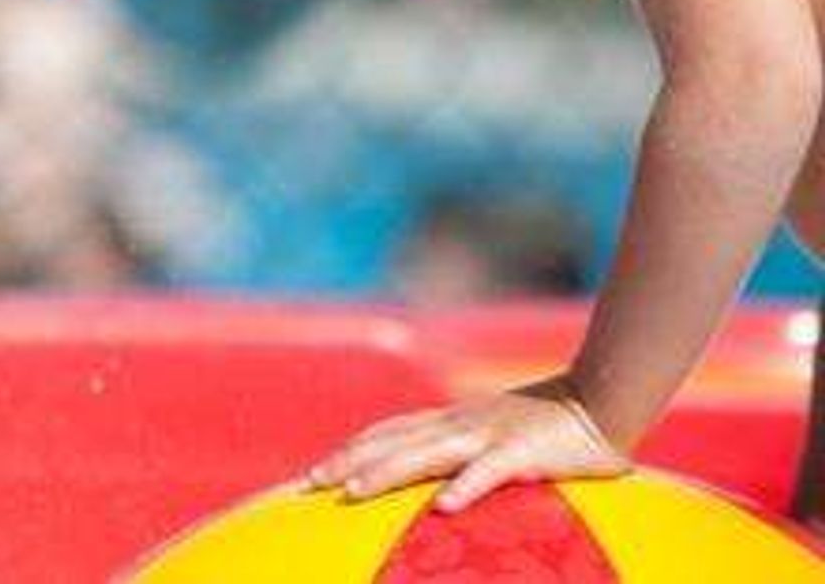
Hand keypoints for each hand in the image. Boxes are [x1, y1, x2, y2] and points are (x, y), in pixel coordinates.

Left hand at [308, 384, 627, 512]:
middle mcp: (458, 424)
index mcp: (450, 421)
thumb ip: (462, 449)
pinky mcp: (521, 451)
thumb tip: (435, 479)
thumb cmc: (549, 422)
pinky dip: (465, 488)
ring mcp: (487, 435)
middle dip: (346, 462)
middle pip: (390, 442)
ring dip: (386, 472)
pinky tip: (443, 507)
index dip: (348, 451)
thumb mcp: (493, 431)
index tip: (312, 473)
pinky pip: (489, 472)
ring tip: (352, 492)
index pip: (385, 433)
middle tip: (307, 484)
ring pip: (425, 454)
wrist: (601, 400)